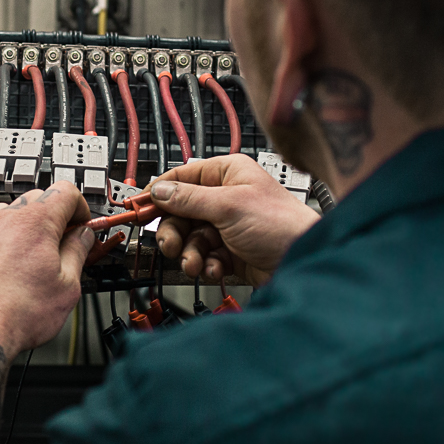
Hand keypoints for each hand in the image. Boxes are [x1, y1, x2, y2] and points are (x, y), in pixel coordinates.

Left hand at [0, 181, 94, 354]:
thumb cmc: (17, 313)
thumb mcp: (67, 284)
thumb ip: (78, 251)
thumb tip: (83, 236)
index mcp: (35, 221)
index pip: (66, 190)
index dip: (81, 208)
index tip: (84, 226)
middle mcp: (7, 218)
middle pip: (41, 198)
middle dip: (59, 216)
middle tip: (69, 243)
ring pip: (16, 213)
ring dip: (33, 227)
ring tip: (42, 257)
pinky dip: (12, 239)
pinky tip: (18, 266)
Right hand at [150, 155, 318, 284]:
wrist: (304, 261)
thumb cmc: (281, 224)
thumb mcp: (228, 206)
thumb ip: (189, 199)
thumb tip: (159, 190)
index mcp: (227, 174)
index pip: (181, 178)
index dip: (159, 194)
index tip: (139, 208)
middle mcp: (225, 198)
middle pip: (181, 213)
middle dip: (175, 232)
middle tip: (171, 245)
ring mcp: (227, 226)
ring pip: (190, 238)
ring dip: (190, 254)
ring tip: (197, 263)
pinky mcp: (231, 251)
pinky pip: (205, 256)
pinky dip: (207, 265)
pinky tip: (217, 269)